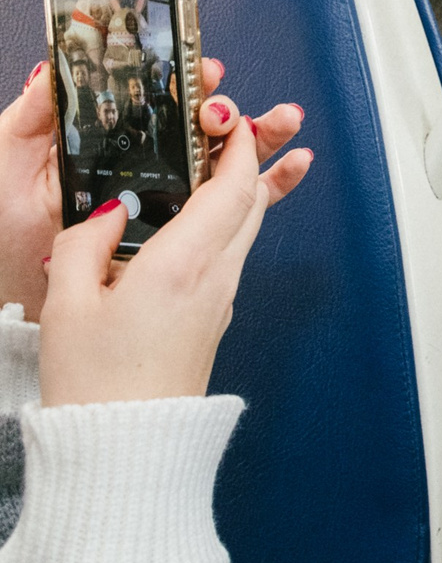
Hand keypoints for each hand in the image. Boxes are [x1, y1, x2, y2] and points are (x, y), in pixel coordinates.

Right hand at [38, 102, 314, 405]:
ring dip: (242, 190)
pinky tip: (205, 218)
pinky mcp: (215, 319)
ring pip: (246, 229)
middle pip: (250, 202)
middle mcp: (216, 278)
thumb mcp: (70, 302)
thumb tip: (112, 210)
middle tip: (230, 128)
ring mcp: (222, 300)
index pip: (231, 187)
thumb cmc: (96, 383)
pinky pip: (231, 255)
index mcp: (183, 264)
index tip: (229, 116)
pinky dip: (228, 224)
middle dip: (248, 159)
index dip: (237, 144)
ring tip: (226, 161)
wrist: (127, 446)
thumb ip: (88, 241)